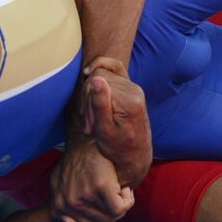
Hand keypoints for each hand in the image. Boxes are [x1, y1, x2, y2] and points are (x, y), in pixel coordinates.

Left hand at [49, 137, 133, 221]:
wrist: (85, 139)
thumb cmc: (75, 162)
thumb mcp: (59, 184)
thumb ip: (61, 208)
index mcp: (60, 205)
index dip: (105, 215)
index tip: (109, 200)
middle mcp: (70, 203)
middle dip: (115, 210)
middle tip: (119, 193)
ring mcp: (84, 196)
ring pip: (114, 216)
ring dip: (123, 203)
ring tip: (121, 188)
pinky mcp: (100, 187)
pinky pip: (120, 208)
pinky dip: (127, 200)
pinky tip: (124, 187)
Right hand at [78, 58, 151, 188]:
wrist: (134, 156)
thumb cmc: (118, 148)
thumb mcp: (105, 131)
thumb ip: (100, 104)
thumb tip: (95, 78)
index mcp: (129, 100)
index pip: (97, 82)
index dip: (86, 101)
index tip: (88, 124)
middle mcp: (135, 90)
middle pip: (99, 77)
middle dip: (88, 98)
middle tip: (89, 124)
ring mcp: (133, 87)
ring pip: (102, 75)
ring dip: (91, 93)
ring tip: (92, 117)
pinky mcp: (130, 88)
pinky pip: (116, 67)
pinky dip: (102, 65)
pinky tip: (89, 72)